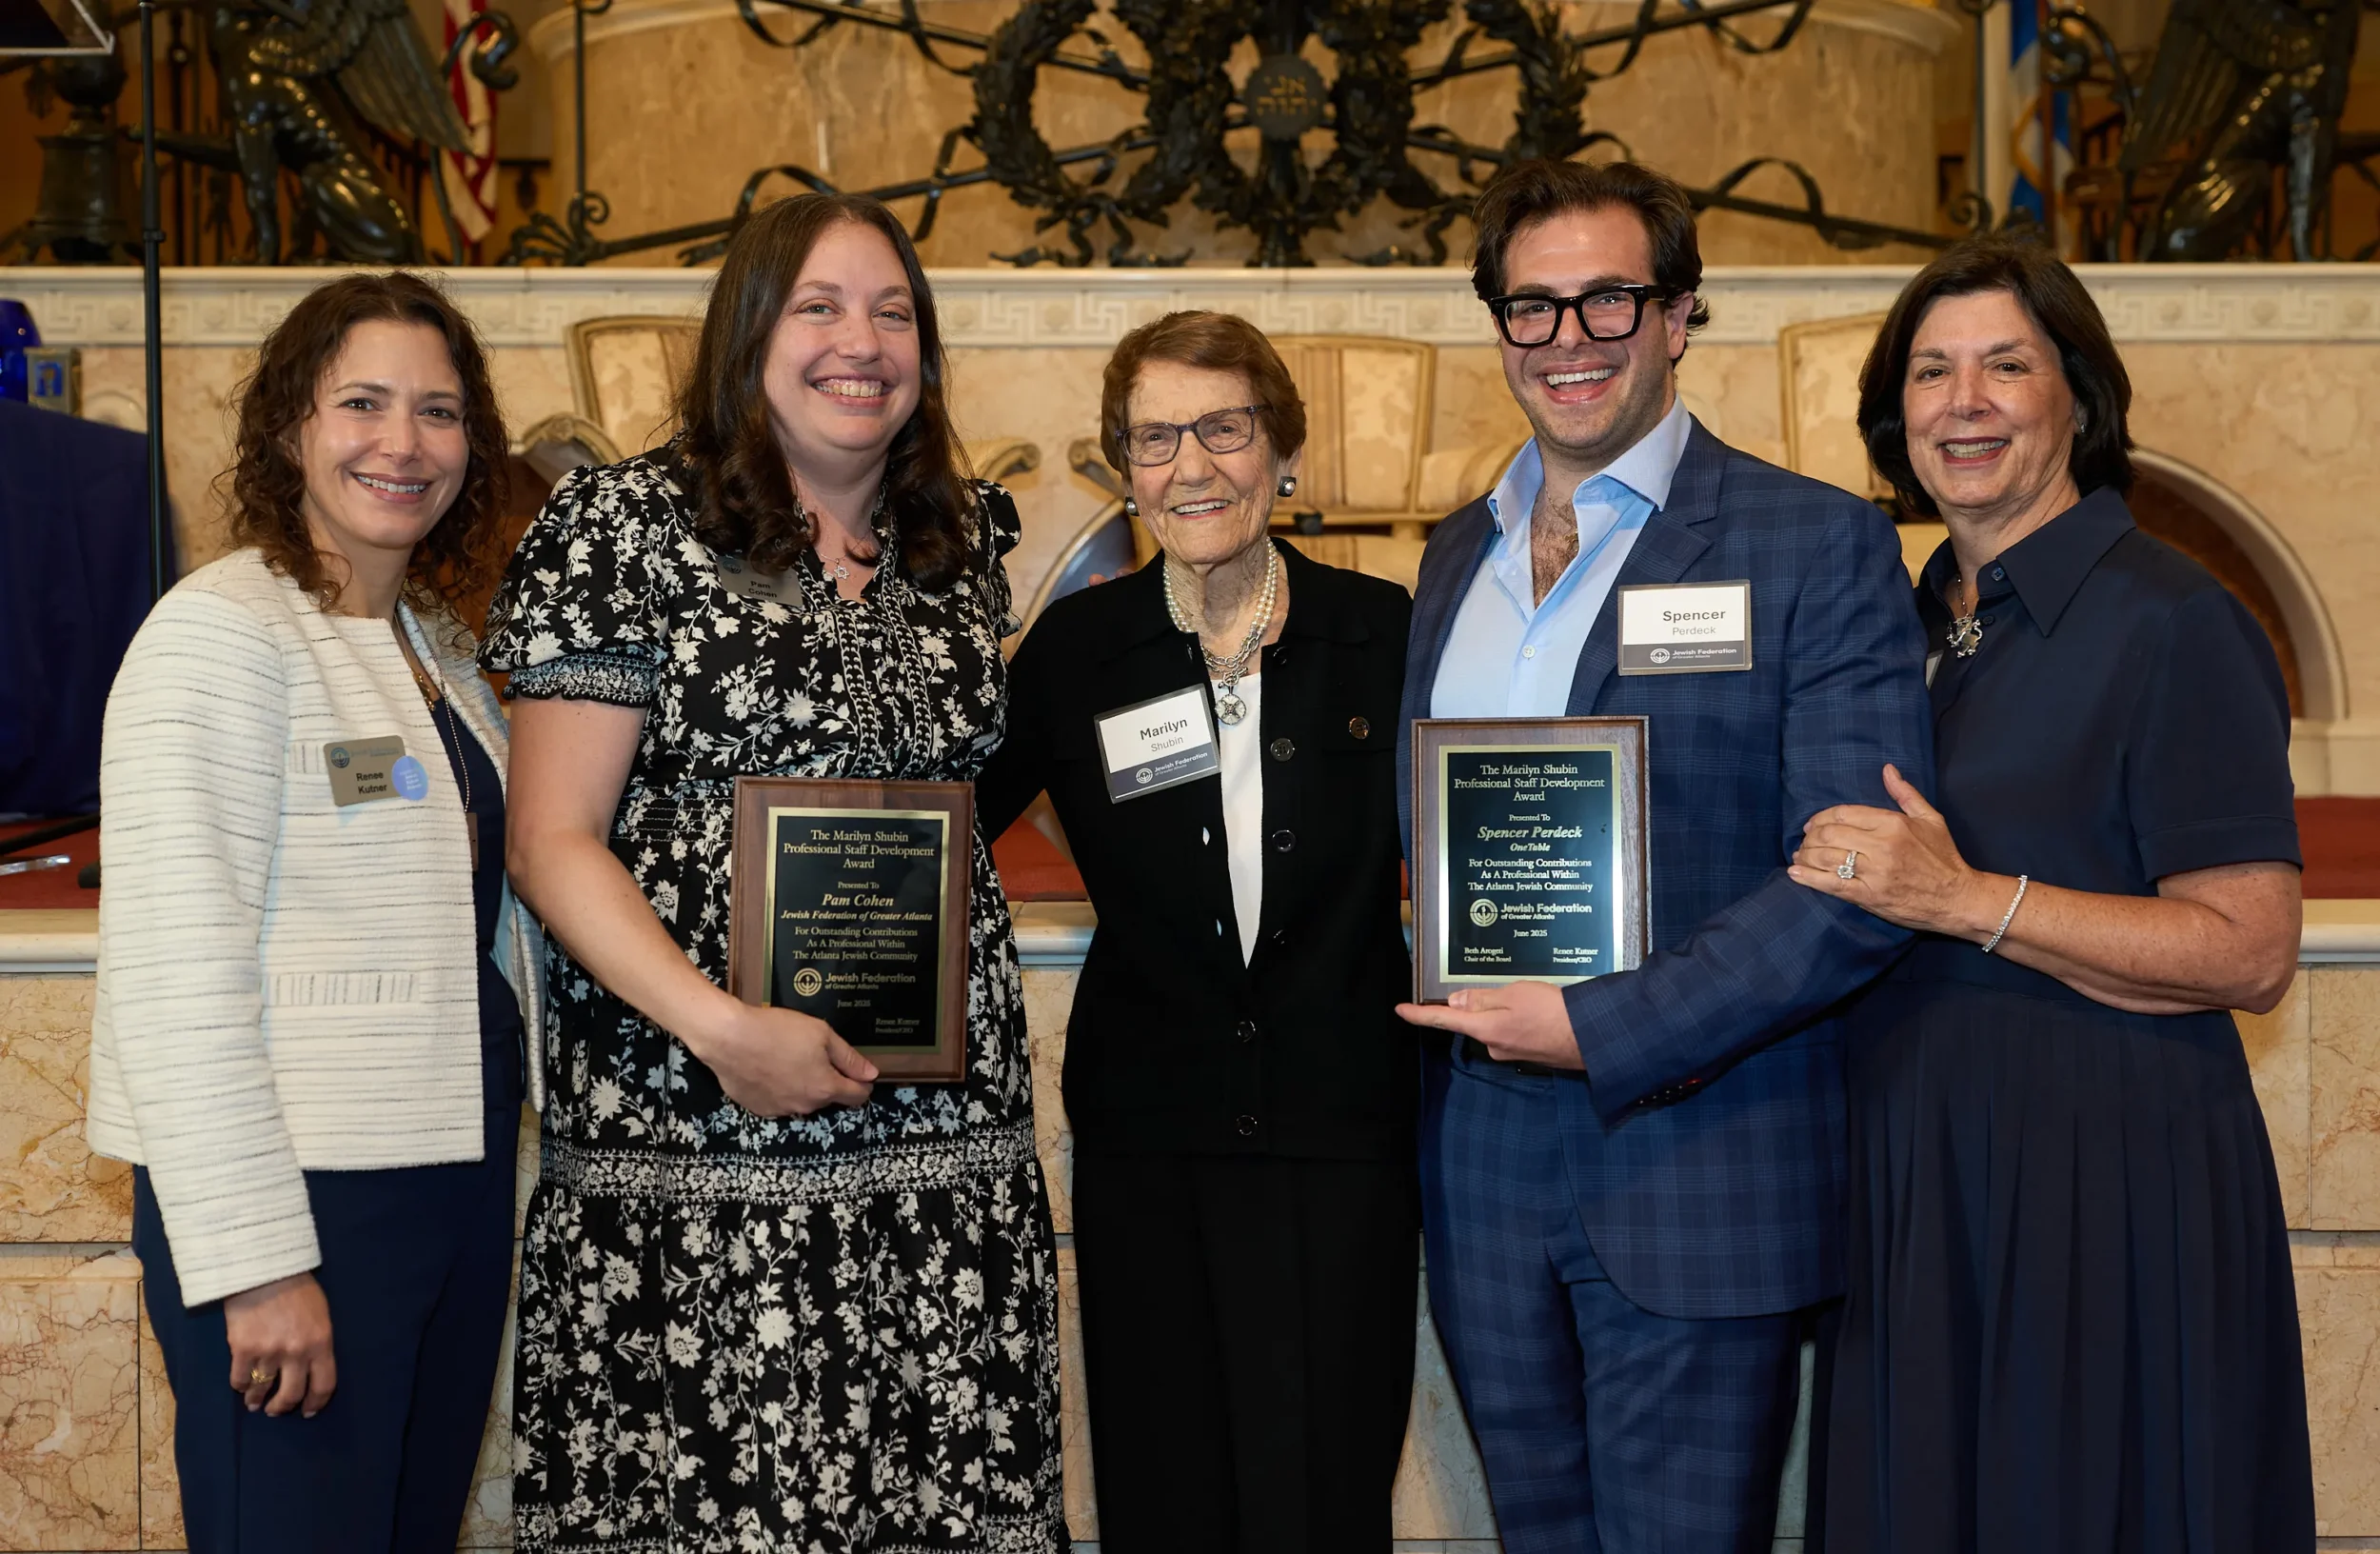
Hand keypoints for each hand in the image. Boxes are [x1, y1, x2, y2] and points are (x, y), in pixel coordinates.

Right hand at [223, 1272, 334, 1417]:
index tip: (308, 1411)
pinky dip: (240, 1386)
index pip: (324, 1385)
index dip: (316, 1403)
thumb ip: (317, 1341)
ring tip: (254, 1404)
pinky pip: (240, 1380)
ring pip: (262, 1390)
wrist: (264, 1270)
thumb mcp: (320, 1314)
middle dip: (283, 1407)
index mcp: (321, 1343)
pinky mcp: (243, 1350)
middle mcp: (297, 1353)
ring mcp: (269, 1353)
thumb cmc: (296, 1288)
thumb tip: (310, 1366)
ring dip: (258, 1401)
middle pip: (291, 1394)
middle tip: (276, 1410)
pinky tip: (241, 1385)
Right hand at [697, 1002, 877, 1116]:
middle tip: (815, 1057)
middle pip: (829, 1098)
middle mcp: (806, 1106)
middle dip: (829, 1082)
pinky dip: (780, 1091)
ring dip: (803, 1087)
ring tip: (788, 1061)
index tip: (859, 1074)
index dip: (863, 1084)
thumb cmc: (779, 1031)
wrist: (729, 1038)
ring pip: (803, 1101)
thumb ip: (849, 1058)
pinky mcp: (759, 1110)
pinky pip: (779, 1102)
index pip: (857, 1096)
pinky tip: (769, 1071)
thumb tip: (872, 1074)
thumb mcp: (821, 1034)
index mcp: (826, 1088)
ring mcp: (781, 1110)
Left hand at [1396, 980, 1581, 1069]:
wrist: (1592, 1038)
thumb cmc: (1554, 1012)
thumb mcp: (1515, 994)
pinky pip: (1514, 1033)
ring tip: (1536, 998)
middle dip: (1486, 1003)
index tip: (1400, 1010)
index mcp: (1485, 1029)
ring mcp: (1511, 1053)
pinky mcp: (1528, 1054)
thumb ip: (1482, 998)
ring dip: (1508, 1011)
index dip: (1419, 1015)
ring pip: (1496, 1026)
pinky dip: (1522, 1020)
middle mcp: (1493, 1046)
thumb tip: (1455, 1003)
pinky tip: (1542, 1012)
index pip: (1442, 1022)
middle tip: (1515, 988)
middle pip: (1475, 1021)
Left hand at [1787, 763, 1996, 937]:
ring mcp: (1874, 872)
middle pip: (1830, 834)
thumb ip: (1905, 794)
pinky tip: (1795, 873)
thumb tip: (1887, 769)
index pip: (1843, 813)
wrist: (1957, 898)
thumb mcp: (1930, 819)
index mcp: (1893, 824)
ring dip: (1805, 855)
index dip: (1821, 817)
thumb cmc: (1944, 857)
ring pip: (1826, 858)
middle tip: (1804, 841)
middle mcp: (1881, 846)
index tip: (1812, 824)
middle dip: (1810, 837)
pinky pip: (1831, 884)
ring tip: (1799, 856)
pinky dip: (1809, 878)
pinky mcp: (1869, 896)